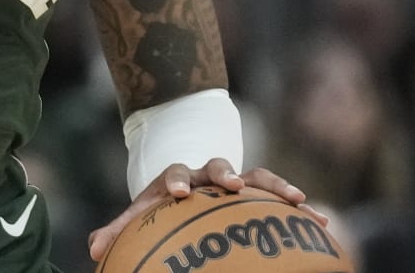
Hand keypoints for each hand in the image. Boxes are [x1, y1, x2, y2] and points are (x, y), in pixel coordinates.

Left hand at [88, 159, 324, 262]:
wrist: (186, 179)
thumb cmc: (162, 204)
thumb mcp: (142, 213)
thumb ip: (120, 229)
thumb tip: (94, 249)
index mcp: (176, 177)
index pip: (174, 172)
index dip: (177, 179)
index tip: (179, 191)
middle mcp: (206, 173)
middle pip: (217, 165)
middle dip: (226, 172)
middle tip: (234, 184)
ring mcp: (233, 177)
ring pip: (256, 174)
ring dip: (275, 184)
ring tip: (298, 198)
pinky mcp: (256, 187)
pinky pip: (278, 193)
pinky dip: (297, 204)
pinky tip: (320, 220)